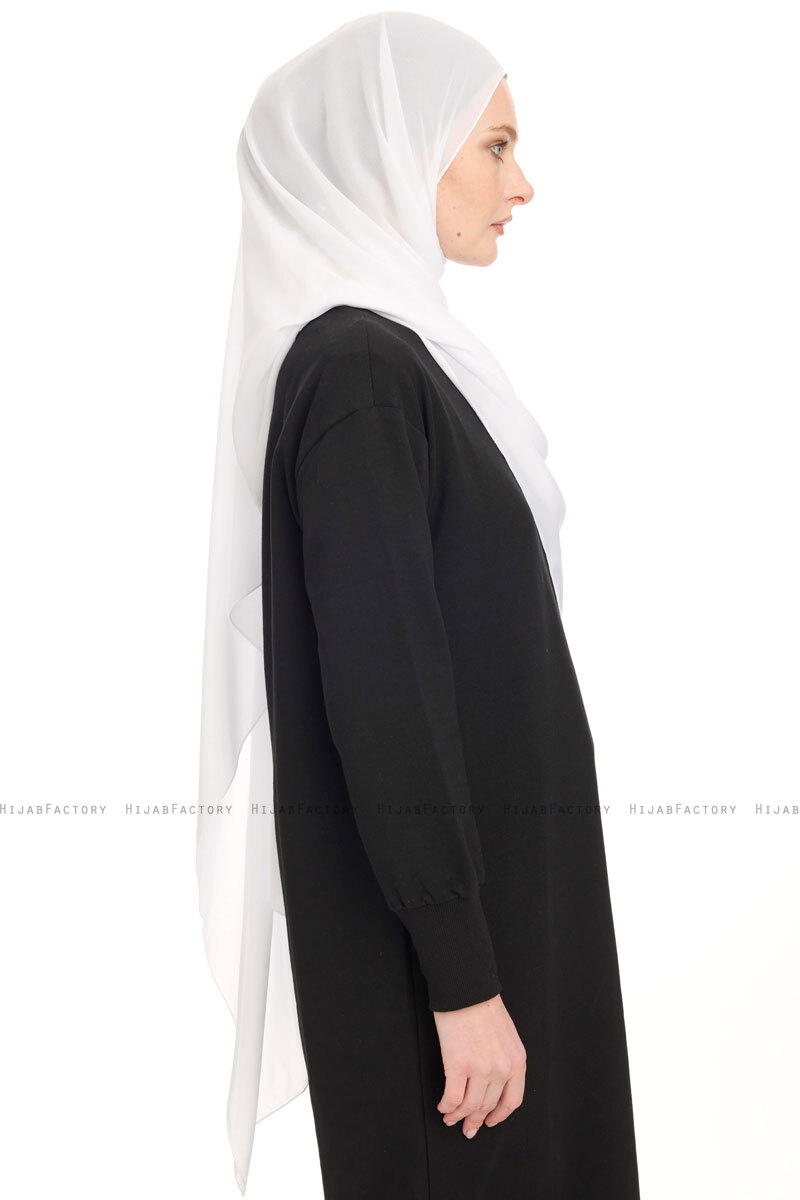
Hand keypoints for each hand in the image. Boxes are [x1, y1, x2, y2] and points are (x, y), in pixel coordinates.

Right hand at [433, 993, 525, 1138]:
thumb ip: (504, 1058)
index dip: (499, 1115)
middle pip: (488, 1105)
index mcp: (516, 1060)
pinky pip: (453, 1097)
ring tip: (450, 1118)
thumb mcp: (506, 1035)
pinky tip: (443, 1106)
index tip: (490, 1122)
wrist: (466, 988)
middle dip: (476, 1120)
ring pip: (470, 1106)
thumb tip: (492, 1080)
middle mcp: (502, 1069)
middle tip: (467, 1128)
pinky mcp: (458, 1065)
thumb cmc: (482, 1006)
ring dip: (458, 1116)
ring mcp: (481, 1069)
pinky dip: (447, 1106)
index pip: (512, 1100)